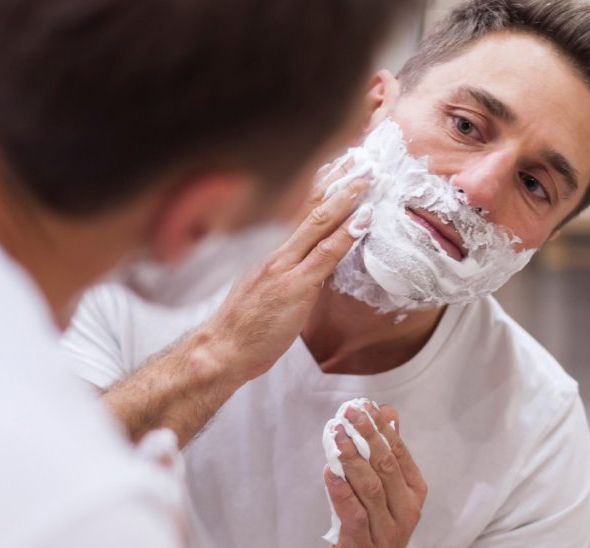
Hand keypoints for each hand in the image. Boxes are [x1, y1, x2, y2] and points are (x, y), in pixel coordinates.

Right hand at [196, 163, 372, 382]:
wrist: (222, 349)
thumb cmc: (240, 323)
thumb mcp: (258, 284)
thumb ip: (282, 266)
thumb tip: (310, 256)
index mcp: (262, 245)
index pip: (294, 204)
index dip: (317, 180)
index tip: (337, 160)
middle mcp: (272, 247)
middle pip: (307, 203)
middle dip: (335, 177)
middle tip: (360, 156)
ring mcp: (283, 265)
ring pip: (317, 220)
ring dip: (346, 196)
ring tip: (367, 175)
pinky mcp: (294, 285)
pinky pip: (325, 253)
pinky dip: (347, 232)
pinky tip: (364, 216)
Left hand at [322, 403, 428, 547]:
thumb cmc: (378, 531)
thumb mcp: (388, 492)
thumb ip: (388, 454)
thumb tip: (389, 412)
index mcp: (412, 494)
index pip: (399, 453)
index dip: (382, 427)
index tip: (366, 405)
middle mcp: (404, 511)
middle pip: (386, 466)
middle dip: (367, 436)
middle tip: (350, 413)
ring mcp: (385, 531)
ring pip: (370, 488)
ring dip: (352, 459)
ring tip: (337, 435)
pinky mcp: (362, 546)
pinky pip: (353, 515)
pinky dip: (341, 491)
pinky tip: (330, 471)